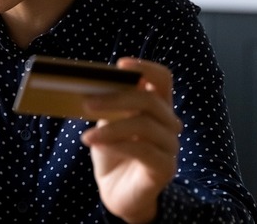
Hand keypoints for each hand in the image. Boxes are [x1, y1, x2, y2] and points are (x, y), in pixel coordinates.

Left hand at [80, 58, 181, 223]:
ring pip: (144, 125)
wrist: (117, 192)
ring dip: (111, 128)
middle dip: (117, 98)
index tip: (121, 65)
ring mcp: (170, 146)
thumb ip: (106, 105)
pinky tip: (98, 146)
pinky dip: (117, 145)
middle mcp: (169, 124)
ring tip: (86, 136)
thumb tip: (89, 85)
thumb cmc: (112, 152)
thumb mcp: (106, 124)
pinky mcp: (165, 168)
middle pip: (150, 100)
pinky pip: (143, 150)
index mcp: (156, 107)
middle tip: (87, 103)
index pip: (162, 79)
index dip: (145, 68)